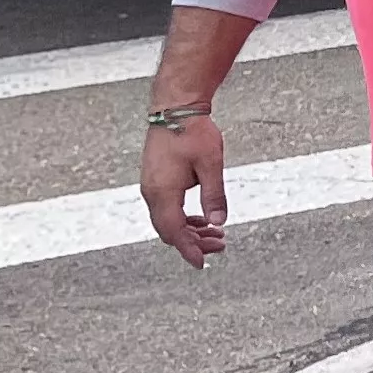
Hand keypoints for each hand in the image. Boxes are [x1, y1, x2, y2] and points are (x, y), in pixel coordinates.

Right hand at [140, 113, 230, 267]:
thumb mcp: (211, 164)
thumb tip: (218, 221)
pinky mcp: (156, 181)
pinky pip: (167, 209)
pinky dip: (184, 219)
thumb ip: (214, 195)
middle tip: (220, 246)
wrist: (174, 108)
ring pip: (167, 221)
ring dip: (190, 231)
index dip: (188, 250)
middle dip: (193, 243)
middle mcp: (152, 192)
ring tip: (217, 235)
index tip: (201, 264)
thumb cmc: (193, 133)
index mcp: (163, 192)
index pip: (173, 231)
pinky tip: (203, 219)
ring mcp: (152, 186)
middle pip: (169, 230)